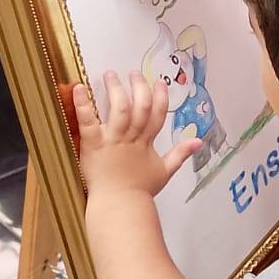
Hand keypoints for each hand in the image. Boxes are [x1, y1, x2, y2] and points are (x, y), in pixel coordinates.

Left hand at [74, 72, 198, 197]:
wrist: (119, 206)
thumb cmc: (140, 191)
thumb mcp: (164, 172)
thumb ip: (181, 154)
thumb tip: (199, 142)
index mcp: (146, 143)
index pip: (157, 114)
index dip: (160, 96)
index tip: (159, 82)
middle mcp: (131, 138)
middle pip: (139, 107)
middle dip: (138, 87)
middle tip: (134, 73)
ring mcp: (112, 140)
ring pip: (118, 109)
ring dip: (115, 89)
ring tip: (110, 74)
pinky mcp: (93, 145)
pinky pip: (88, 121)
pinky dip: (83, 104)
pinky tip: (80, 88)